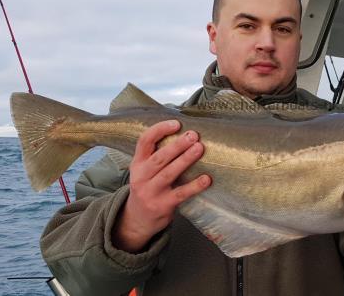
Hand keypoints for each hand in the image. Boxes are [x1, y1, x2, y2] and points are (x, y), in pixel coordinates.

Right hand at [112, 120, 210, 252]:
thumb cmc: (148, 187)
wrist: (137, 219)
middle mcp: (141, 176)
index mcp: (137, 163)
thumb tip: (185, 133)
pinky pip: (180, 194)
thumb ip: (157, 154)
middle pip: (159, 158)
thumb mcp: (144, 170)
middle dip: (177, 145)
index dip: (159, 130)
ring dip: (185, 160)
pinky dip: (194, 186)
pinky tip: (206, 179)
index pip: (144, 141)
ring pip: (169, 174)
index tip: (177, 123)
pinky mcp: (162, 206)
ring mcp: (151, 192)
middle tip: (193, 135)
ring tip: (200, 148)